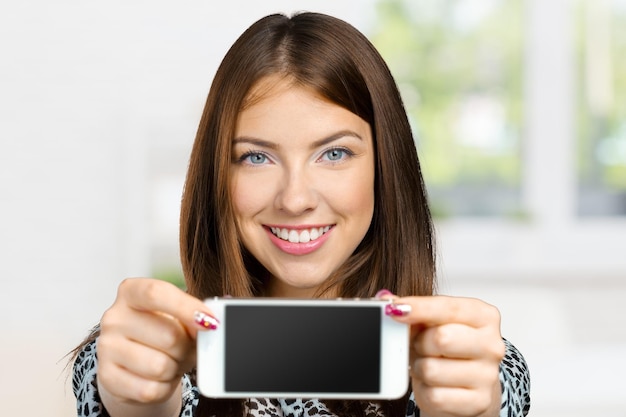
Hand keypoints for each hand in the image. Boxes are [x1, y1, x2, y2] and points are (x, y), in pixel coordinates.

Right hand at [96, 278, 215, 416]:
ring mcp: (106, 348)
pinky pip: (150, 390)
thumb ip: (194, 315)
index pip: (157, 293)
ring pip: (160, 366)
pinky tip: (159, 378)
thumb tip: (211, 324)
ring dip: (176, 368)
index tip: (210, 321)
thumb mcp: (178, 315)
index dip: (187, 308)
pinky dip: (164, 388)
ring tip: (172, 361)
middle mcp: (114, 317)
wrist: (137, 362)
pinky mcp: (107, 378)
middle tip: (187, 348)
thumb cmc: (163, 330)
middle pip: (168, 336)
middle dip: (187, 348)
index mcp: (131, 292)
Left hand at [385, 294, 503, 416]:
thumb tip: (386, 300)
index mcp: (484, 316)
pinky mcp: (478, 402)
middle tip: (421, 345)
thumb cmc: (447, 349)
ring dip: (421, 368)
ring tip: (429, 365)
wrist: (465, 386)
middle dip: (421, 343)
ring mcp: (487, 376)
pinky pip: (434, 396)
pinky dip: (425, 391)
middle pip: (441, 338)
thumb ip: (411, 310)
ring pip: (432, 369)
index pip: (448, 308)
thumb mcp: (431, 323)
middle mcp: (492, 345)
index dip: (419, 308)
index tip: (394, 309)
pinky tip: (434, 385)